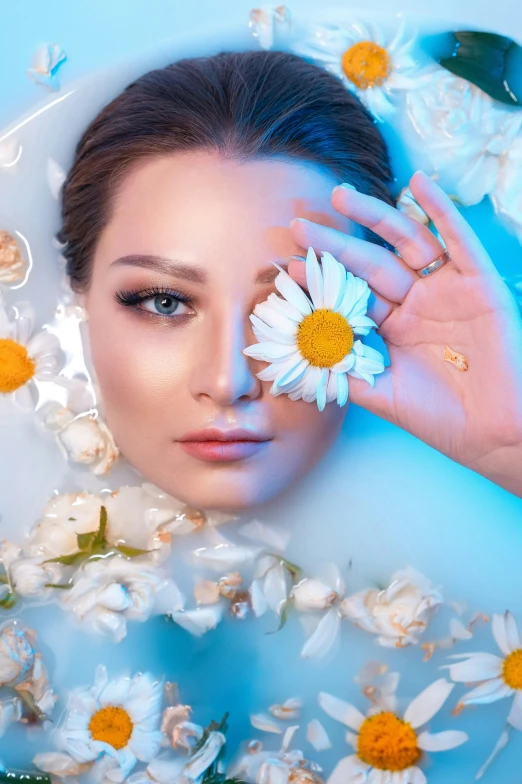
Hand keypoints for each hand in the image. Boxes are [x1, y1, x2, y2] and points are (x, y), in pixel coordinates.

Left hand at [288, 171, 521, 496]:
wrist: (492, 431)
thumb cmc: (441, 418)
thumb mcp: (382, 394)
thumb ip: (344, 372)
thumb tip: (301, 354)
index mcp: (393, 326)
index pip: (352, 292)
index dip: (323, 279)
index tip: (289, 266)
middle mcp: (417, 301)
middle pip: (370, 262)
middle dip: (336, 244)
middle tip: (301, 226)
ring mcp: (447, 289)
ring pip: (407, 242)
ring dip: (376, 216)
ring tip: (341, 197)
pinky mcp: (479, 283)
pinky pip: (459, 240)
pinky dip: (441, 210)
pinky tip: (418, 184)